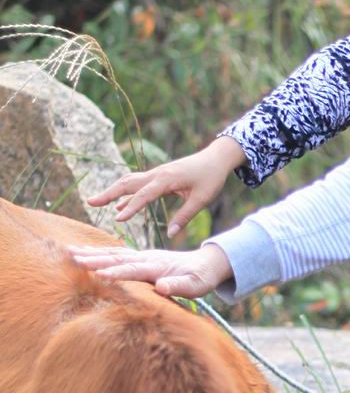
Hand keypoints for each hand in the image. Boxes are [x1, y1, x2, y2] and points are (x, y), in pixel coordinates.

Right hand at [70, 242, 233, 299]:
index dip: (117, 272)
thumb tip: (163, 287)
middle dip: (95, 259)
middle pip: (117, 258)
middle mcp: (147, 258)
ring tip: (70, 251)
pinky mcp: (141, 257)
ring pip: (114, 253)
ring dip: (92, 253)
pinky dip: (101, 252)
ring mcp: (143, 256)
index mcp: (158, 266)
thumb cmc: (201, 278)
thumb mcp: (196, 285)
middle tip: (73, 258)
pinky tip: (87, 252)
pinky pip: (117, 253)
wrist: (207, 263)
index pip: (133, 269)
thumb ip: (179, 286)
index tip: (99, 274)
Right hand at [86, 136, 246, 236]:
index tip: (118, 219)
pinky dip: (126, 194)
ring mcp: (156, 174)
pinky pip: (138, 185)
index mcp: (167, 179)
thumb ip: (185, 216)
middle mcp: (157, 174)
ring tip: (95, 202)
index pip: (144, 195)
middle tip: (90, 203)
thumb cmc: (211, 178)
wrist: (216, 158)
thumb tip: (172, 234)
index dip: (131, 208)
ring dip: (112, 191)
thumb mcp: (202, 200)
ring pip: (129, 182)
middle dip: (108, 193)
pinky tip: (119, 206)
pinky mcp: (159, 177)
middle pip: (127, 183)